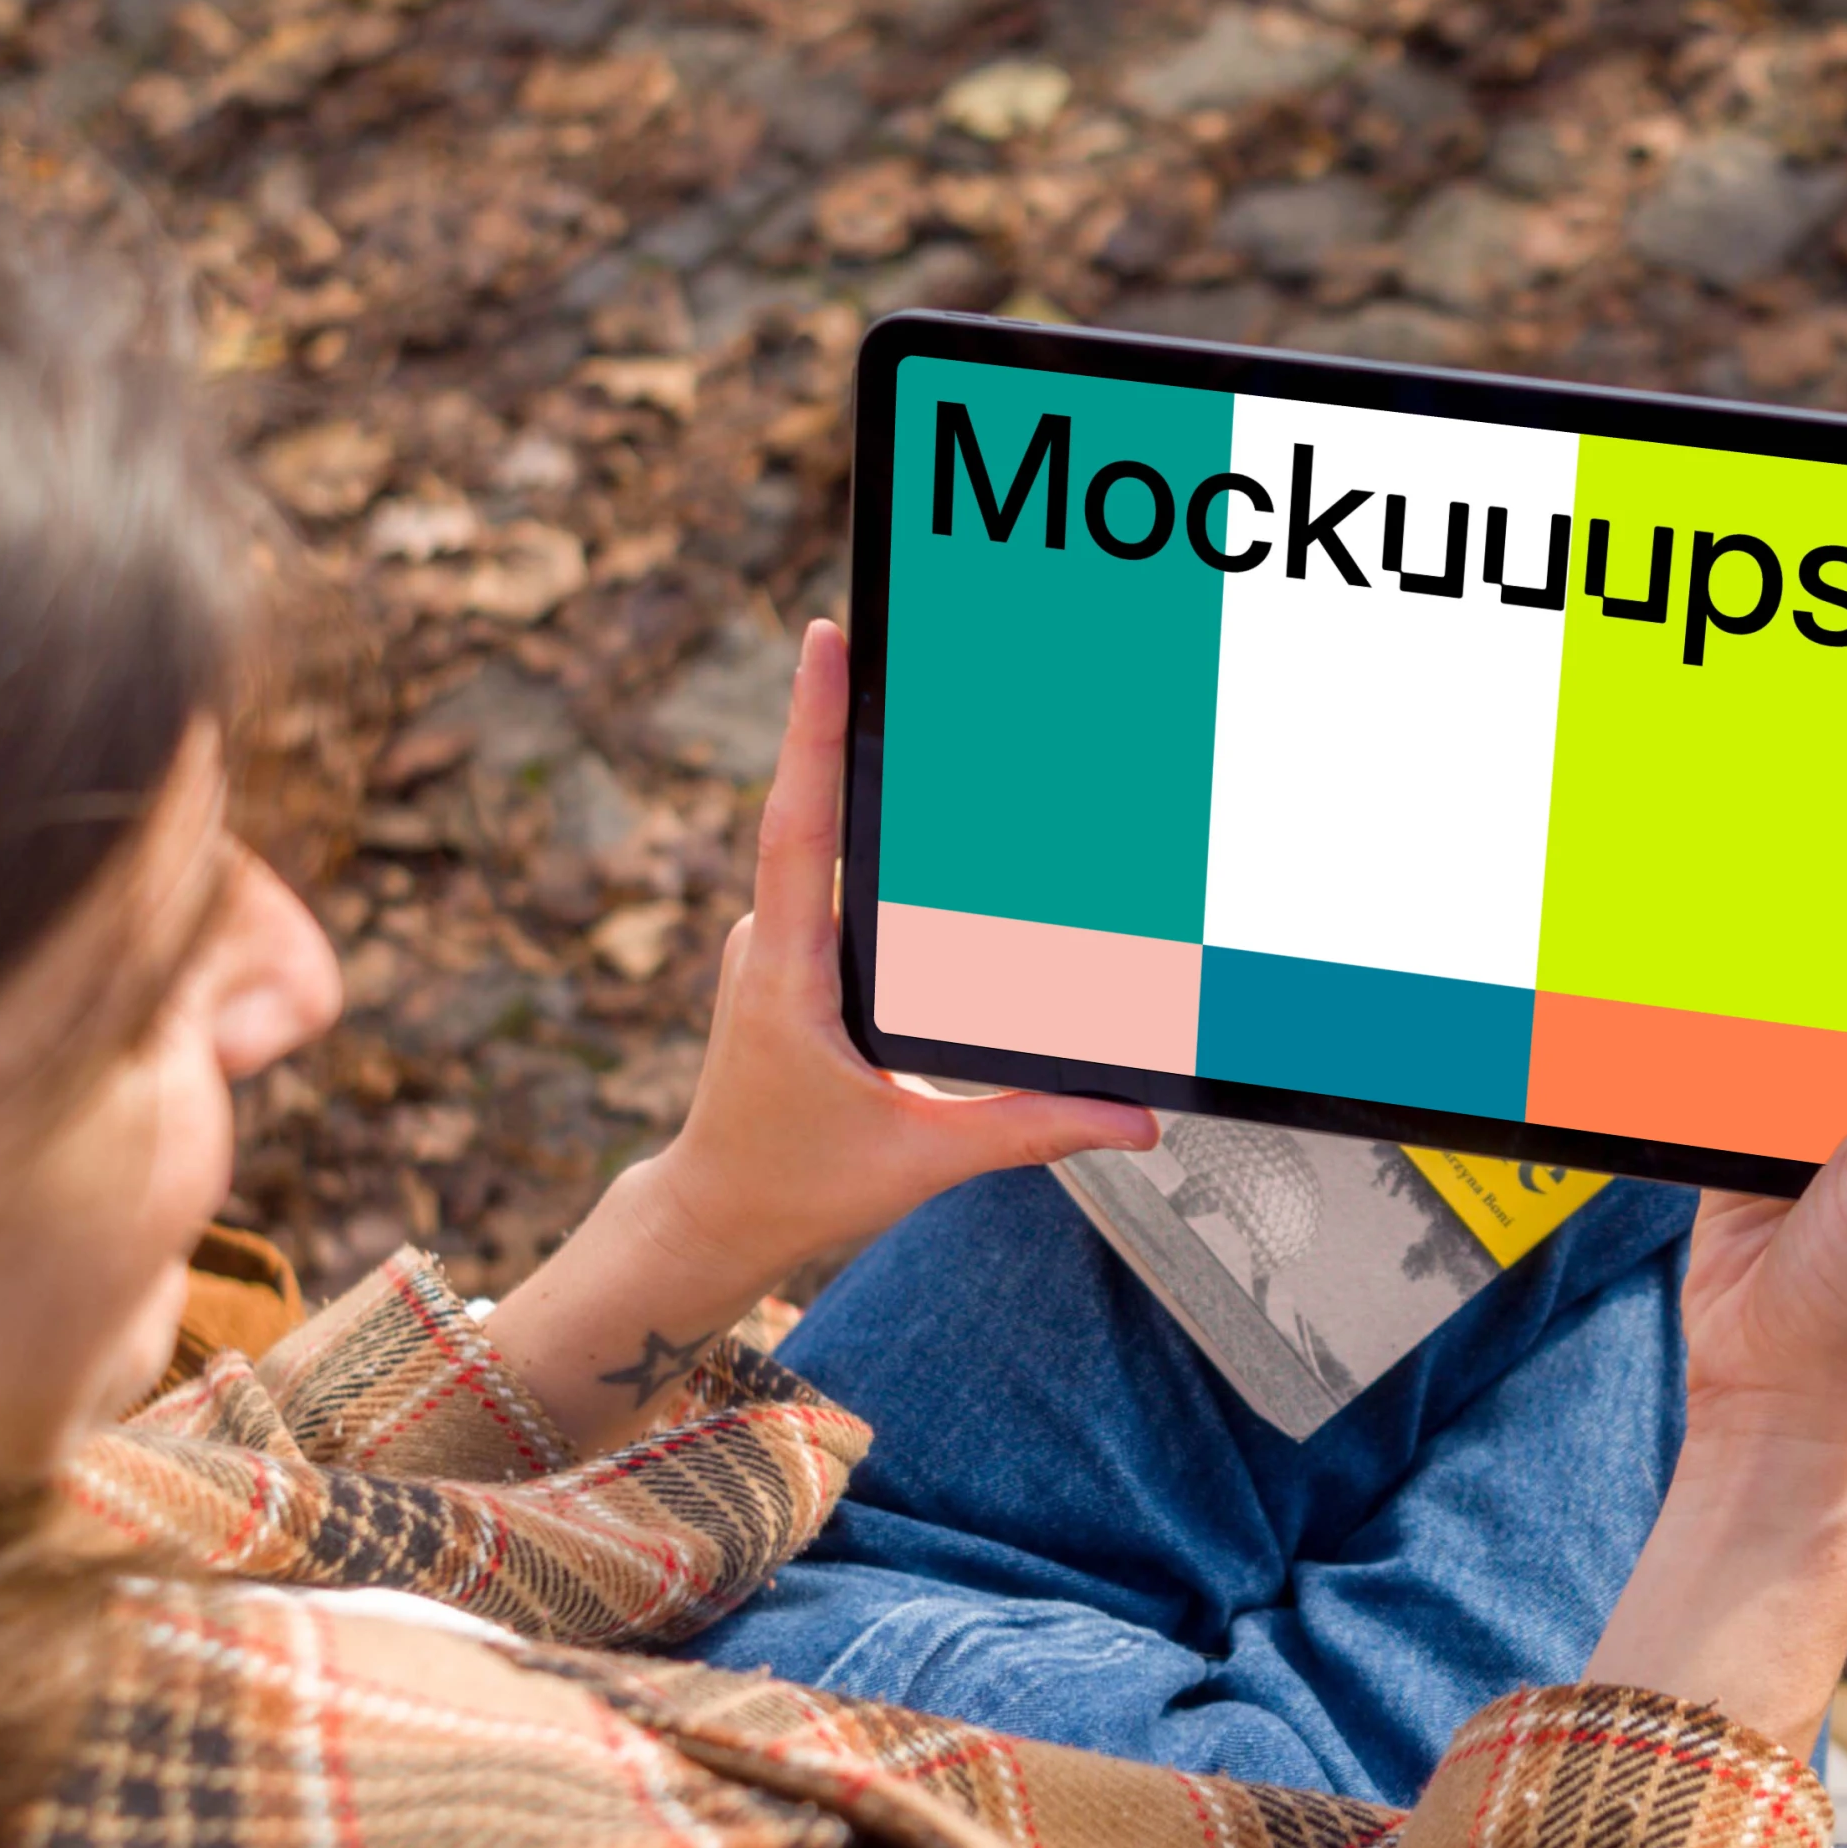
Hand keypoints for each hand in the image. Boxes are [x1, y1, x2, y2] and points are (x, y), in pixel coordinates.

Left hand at [647, 617, 1157, 1272]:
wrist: (713, 1215)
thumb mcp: (921, 1163)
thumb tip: (1133, 1119)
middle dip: (854, 718)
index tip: (824, 640)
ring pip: (827, 848)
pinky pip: (833, 882)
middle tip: (901, 632)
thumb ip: (1031, 1130)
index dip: (811, 730)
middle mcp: (770, 939)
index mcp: (789, 972)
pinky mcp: (788, 953)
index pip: (798, 826)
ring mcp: (773, 942)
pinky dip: (874, 850)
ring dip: (870, 785)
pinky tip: (918, 824)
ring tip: (914, 698)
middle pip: (819, 810)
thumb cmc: (795, 1184)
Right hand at [1575, 900, 1846, 1747]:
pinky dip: (1707, 1032)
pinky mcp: (1755, 1134)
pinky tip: (1676, 989)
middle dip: (1810, 944)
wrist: (1779, 1389)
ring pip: (1788, 1014)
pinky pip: (1731, 1060)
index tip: (1844, 846)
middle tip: (1759, 879)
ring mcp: (1827, 1115)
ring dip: (1751, 985)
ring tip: (1709, 920)